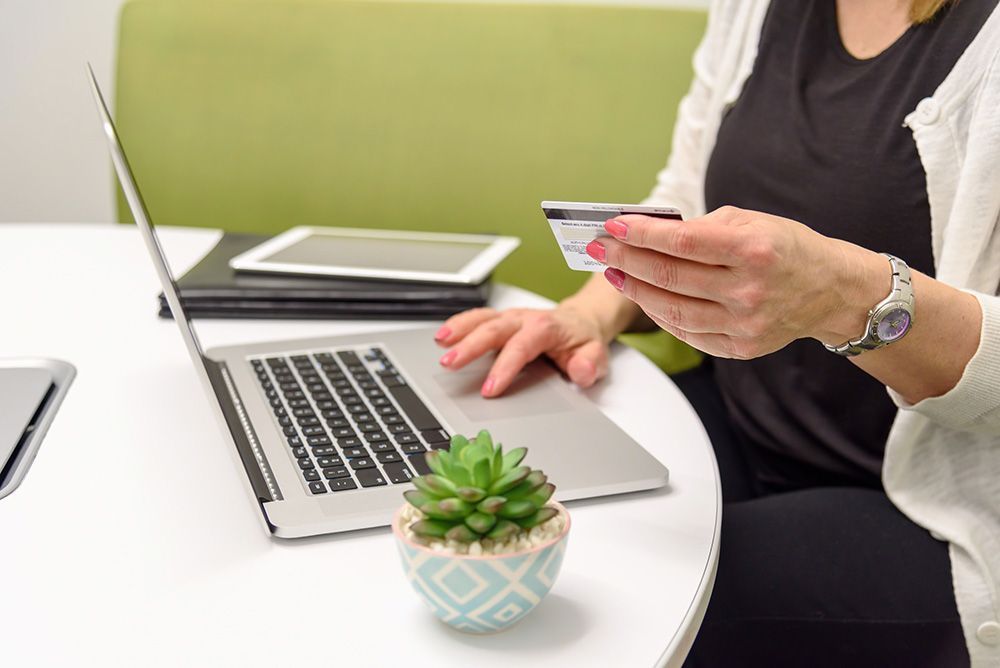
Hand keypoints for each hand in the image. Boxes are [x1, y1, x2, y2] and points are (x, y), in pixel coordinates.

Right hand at [434, 305, 611, 397]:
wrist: (581, 321)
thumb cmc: (583, 341)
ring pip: (482, 319)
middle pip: (494, 329)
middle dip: (470, 346)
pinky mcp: (501, 320)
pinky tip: (442, 336)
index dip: (505, 367)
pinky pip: (477, 318)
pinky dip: (458, 324)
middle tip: (450, 365)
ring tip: (440, 344)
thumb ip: (589, 365)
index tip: (490, 389)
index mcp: (547, 327)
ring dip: (459, 330)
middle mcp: (525, 318)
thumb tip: (581, 371)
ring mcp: (511, 317)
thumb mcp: (596, 356)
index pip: (522, 346)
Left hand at [587, 206, 887, 358]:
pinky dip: (659, 314)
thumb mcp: (751, 221)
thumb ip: (701, 227)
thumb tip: (647, 233)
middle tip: (602, 249)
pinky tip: (644, 296)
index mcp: (753, 249)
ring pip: (672, 310)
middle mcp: (749, 290)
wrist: (830, 290)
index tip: (613, 226)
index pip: (681, 242)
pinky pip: (687, 332)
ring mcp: (745, 324)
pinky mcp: (740, 347)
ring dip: (635, 290)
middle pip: (669, 277)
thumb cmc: (785, 248)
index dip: (641, 234)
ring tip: (615, 273)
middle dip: (627, 260)